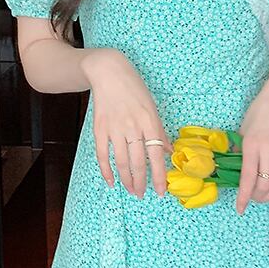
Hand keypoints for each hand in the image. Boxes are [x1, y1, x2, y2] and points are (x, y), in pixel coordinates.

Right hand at [81, 48, 173, 196]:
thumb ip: (159, 132)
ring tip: (131, 191)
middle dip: (141, 182)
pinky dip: (106, 170)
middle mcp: (132, 127)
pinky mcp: (99, 129)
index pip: (155, 155)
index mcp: (149, 122)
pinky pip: (102, 154)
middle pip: (137, 162)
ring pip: (121, 162)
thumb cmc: (135, 90)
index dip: (158, 176)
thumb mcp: (152, 108)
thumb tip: (168, 152)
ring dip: (126, 180)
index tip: (161, 191)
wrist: (109, 72)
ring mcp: (114, 129)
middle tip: (142, 195)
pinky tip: (111, 181)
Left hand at [234, 67, 268, 213]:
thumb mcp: (243, 129)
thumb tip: (232, 170)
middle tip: (251, 198)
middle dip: (256, 197)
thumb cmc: (260, 111)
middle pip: (264, 184)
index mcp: (252, 145)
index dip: (243, 197)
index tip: (240, 208)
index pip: (247, 178)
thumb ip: (238, 151)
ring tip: (263, 198)